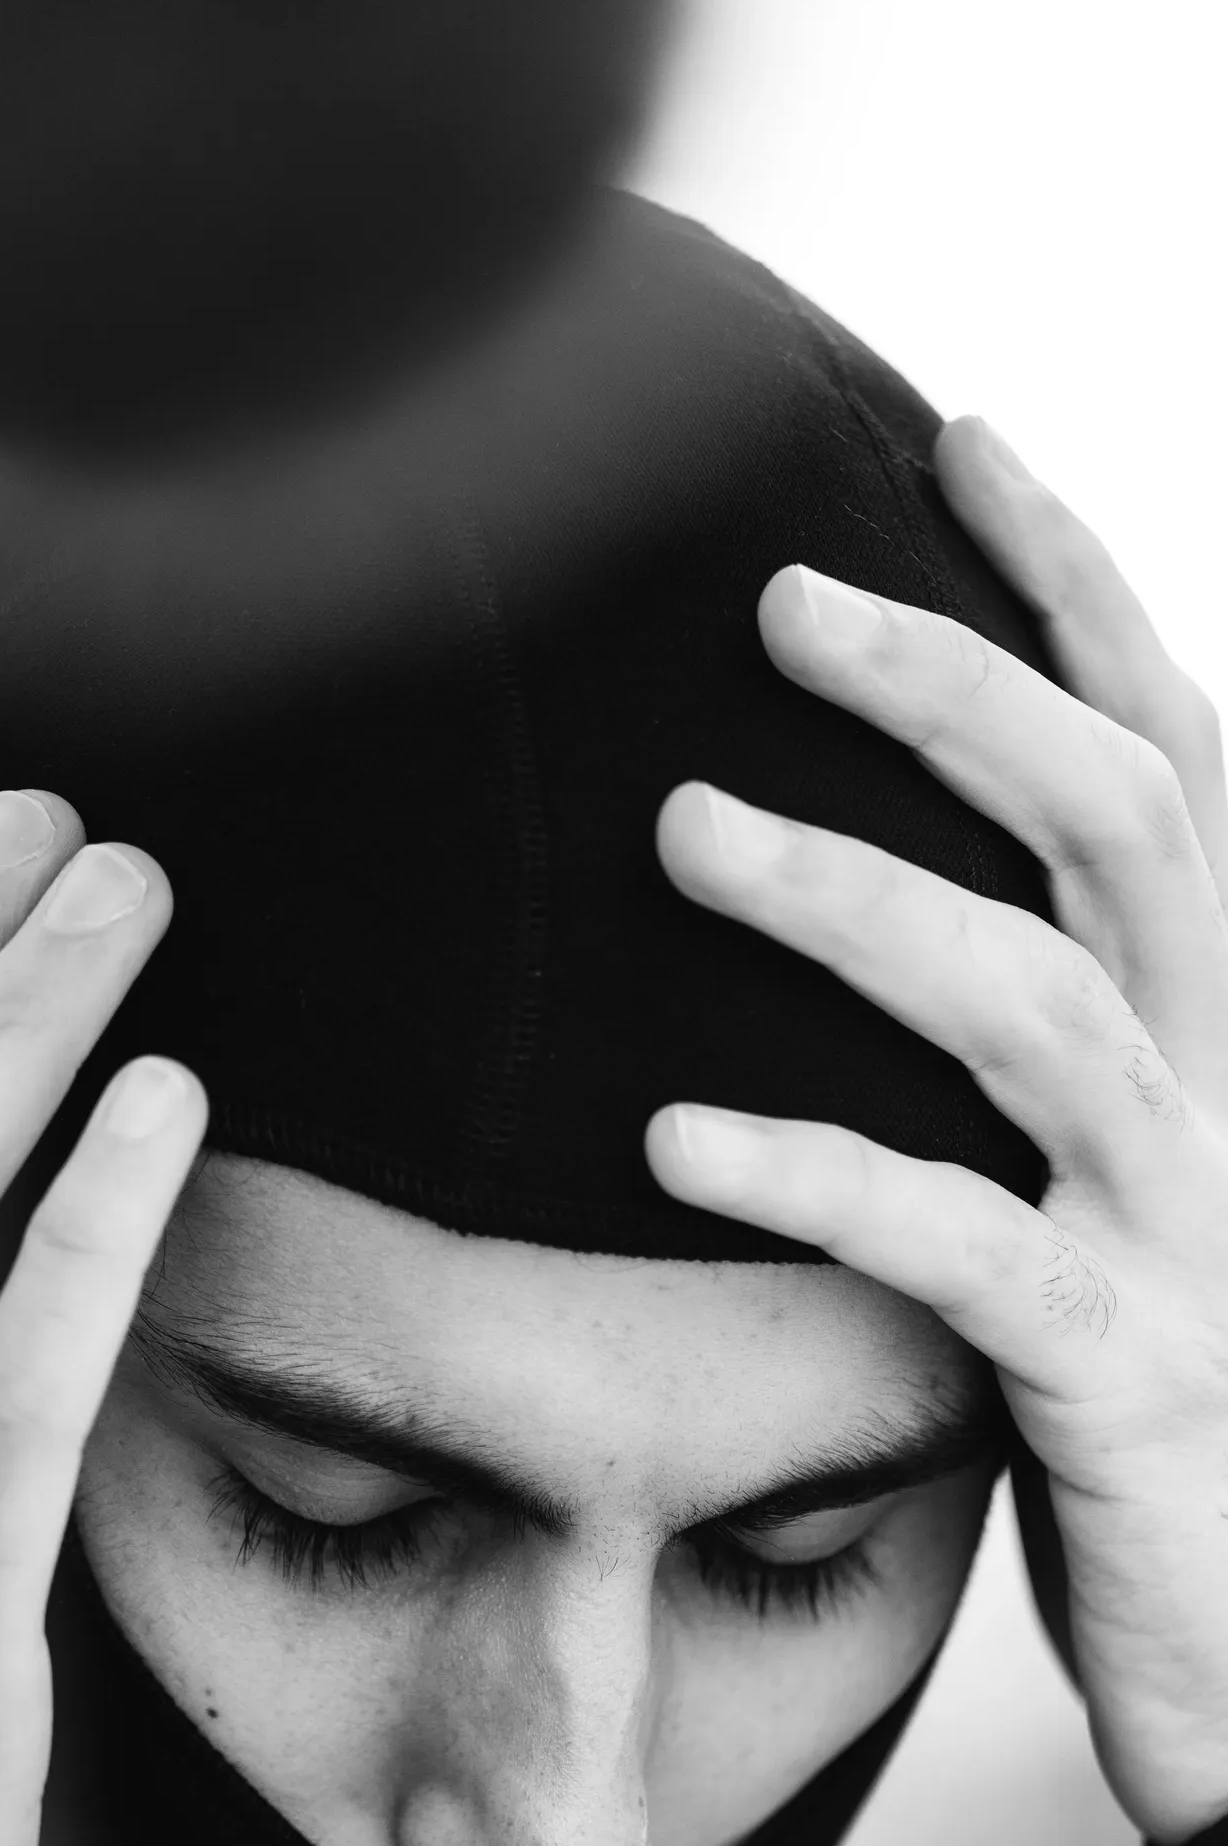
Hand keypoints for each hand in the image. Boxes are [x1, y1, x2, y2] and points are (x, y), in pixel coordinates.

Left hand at [645, 419, 1227, 1845]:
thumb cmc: (1135, 1403)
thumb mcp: (1089, 1183)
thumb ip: (1017, 1032)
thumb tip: (863, 887)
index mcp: (1224, 1027)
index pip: (1173, 759)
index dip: (1082, 591)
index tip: (959, 441)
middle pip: (1128, 830)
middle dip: (962, 694)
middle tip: (775, 605)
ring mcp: (1197, 1237)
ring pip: (1043, 1014)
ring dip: (859, 906)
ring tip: (680, 832)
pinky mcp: (1131, 1386)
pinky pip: (975, 1255)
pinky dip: (828, 1180)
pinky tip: (672, 1137)